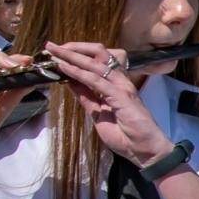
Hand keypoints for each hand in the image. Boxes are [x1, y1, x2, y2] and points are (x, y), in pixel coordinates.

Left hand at [42, 42, 172, 166]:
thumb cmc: (127, 137)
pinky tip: (64, 67)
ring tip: (54, 51)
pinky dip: (78, 72)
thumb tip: (71, 84)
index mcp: (115, 85)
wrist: (145, 151)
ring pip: (95, 63)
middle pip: (97, 54)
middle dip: (73, 48)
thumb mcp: (99, 115)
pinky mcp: (121, 95)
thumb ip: (88, 99)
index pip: (96, 62)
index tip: (57, 54)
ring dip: (72, 56)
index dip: (76, 56)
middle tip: (52, 47)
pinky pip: (96, 80)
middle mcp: (119, 82)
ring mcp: (122, 87)